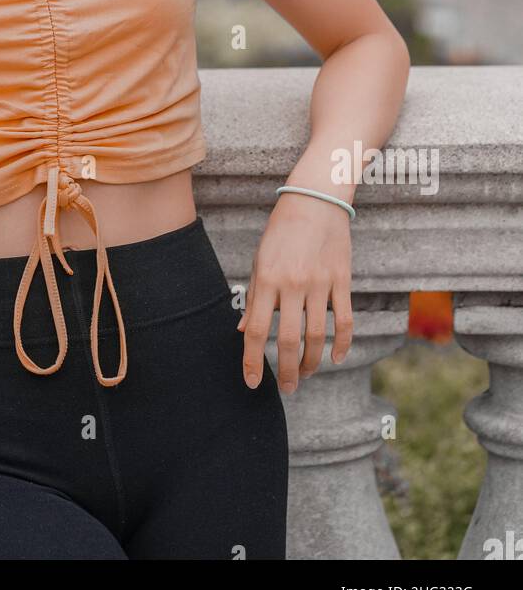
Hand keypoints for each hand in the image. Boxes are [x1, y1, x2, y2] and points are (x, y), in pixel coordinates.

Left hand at [236, 191, 352, 393]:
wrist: (314, 200)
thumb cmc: (281, 232)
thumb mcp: (260, 261)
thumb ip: (254, 298)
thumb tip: (244, 330)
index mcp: (267, 279)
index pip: (256, 330)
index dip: (252, 361)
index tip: (251, 382)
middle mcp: (293, 284)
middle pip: (287, 341)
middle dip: (285, 371)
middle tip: (287, 388)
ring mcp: (320, 283)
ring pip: (317, 336)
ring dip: (311, 363)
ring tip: (306, 374)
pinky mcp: (342, 280)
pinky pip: (345, 320)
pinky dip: (343, 344)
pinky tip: (336, 358)